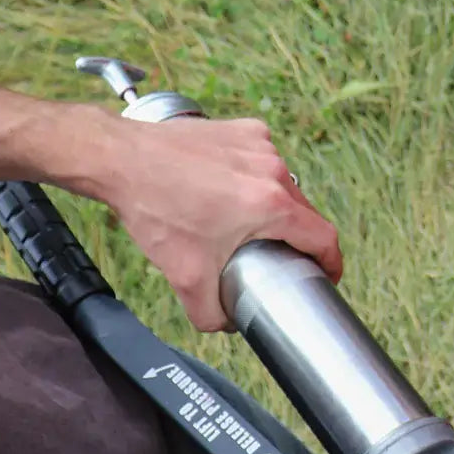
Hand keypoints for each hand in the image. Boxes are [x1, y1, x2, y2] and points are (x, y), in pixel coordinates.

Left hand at [88, 110, 341, 330]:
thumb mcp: (185, 277)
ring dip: (272, 205)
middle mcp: (274, 171)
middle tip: (275, 255)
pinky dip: (253, 176)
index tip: (326, 275)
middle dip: (296, 237)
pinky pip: (263, 159)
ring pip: (283, 185)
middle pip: (304, 212)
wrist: (122, 159)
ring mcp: (261, 145)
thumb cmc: (155, 210)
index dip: (331, 262)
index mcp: (271, 206)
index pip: (324, 238)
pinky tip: (228, 187)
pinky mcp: (244, 129)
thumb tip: (229, 323)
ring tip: (243, 220)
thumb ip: (212, 314)